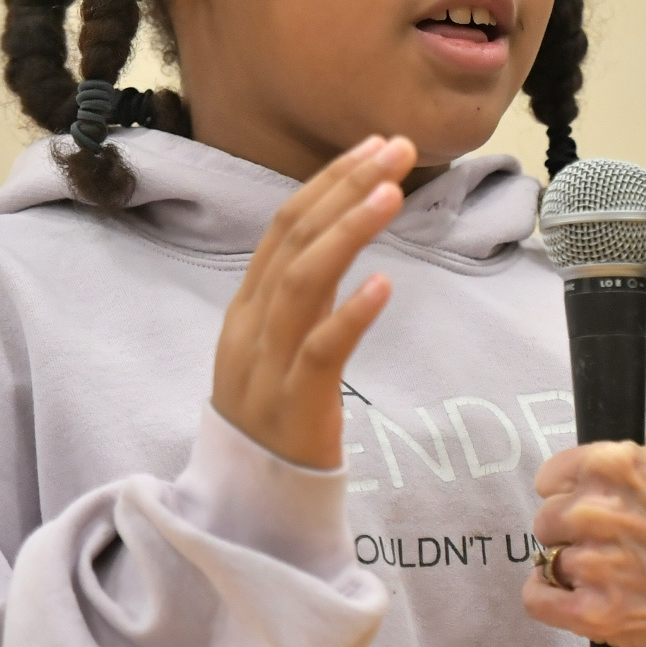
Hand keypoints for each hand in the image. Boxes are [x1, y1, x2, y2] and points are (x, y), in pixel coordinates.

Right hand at [211, 135, 416, 467]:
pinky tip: (384, 284)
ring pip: (303, 282)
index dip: (329, 180)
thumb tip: (344, 232)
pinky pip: (320, 351)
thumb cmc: (276, 413)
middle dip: (347, 186)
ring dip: (350, 231)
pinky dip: (350, 313)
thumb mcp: (280, 341)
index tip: (375, 145)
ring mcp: (267, 363)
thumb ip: (305, 291)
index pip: (285, 225)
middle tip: (397, 148)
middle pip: (295, 239)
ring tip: (393, 192)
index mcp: (248, 305)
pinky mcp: (294, 403)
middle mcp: (250, 325)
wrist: (251, 501)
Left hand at [521, 441, 645, 646]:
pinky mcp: (592, 611)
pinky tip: (577, 598)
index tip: (581, 510)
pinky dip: (550, 599)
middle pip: (544, 521)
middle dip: (569, 535)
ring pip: (545, 560)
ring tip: (604, 576)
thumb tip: (594, 452)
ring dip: (569, 569)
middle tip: (603, 547)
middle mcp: (599, 510)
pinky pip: (537, 598)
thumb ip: (630, 457)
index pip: (549, 477)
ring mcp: (594, 562)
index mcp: (616, 466)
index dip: (566, 496)